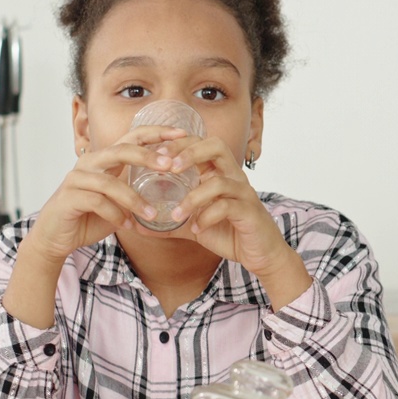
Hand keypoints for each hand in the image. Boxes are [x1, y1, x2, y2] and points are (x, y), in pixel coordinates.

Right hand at [25, 126, 184, 262]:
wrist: (57, 236)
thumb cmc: (91, 216)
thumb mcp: (121, 200)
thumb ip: (139, 189)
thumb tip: (176, 187)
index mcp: (106, 159)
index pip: (133, 137)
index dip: (157, 132)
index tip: (183, 133)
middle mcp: (91, 162)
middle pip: (121, 150)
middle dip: (148, 156)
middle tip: (170, 166)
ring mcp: (78, 178)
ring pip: (110, 183)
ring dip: (134, 200)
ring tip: (151, 215)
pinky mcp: (69, 197)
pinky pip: (97, 202)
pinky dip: (116, 214)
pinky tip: (127, 225)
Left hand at [155, 135, 296, 278]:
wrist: (260, 254)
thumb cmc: (230, 233)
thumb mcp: (194, 225)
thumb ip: (169, 223)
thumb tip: (137, 226)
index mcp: (219, 173)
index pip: (200, 144)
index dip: (178, 143)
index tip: (155, 154)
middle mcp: (233, 177)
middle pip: (215, 146)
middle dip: (189, 152)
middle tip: (167, 167)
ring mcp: (243, 193)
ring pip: (219, 182)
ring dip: (193, 197)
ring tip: (175, 215)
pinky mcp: (250, 212)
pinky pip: (227, 207)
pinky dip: (207, 217)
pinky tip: (196, 229)